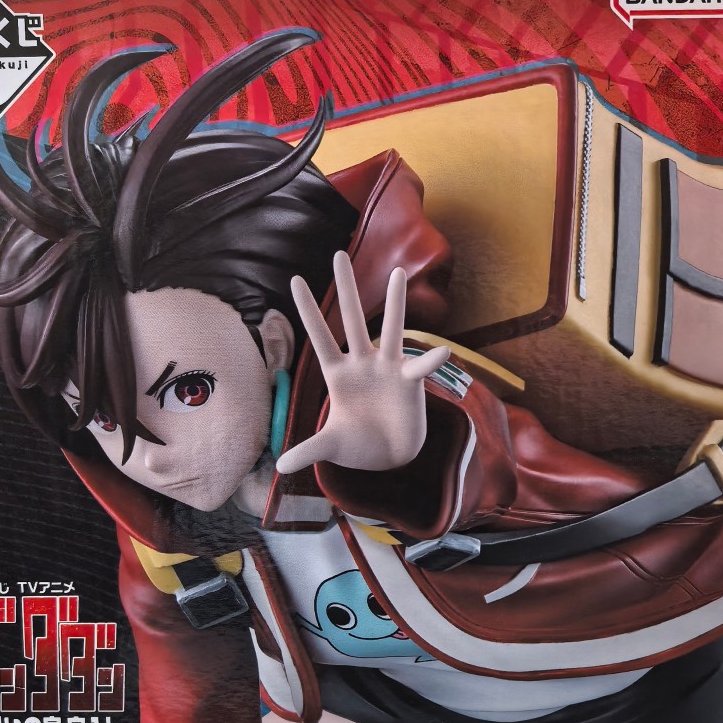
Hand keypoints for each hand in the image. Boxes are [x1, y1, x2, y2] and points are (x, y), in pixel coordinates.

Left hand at [277, 252, 450, 476]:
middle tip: (338, 255)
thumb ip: (308, 450)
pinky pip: (419, 367)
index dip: (308, 310)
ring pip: (390, 330)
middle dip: (346, 288)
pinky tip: (442, 352)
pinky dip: (430, 361)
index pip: (320, 337)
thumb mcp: (329, 447)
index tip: (295, 280)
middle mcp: (362, 364)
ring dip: (395, 304)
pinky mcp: (409, 382)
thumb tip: (280, 467)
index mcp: (338, 374)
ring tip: (397, 274)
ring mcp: (387, 369)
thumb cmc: (357, 446)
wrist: (388, 458)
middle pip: (351, 320)